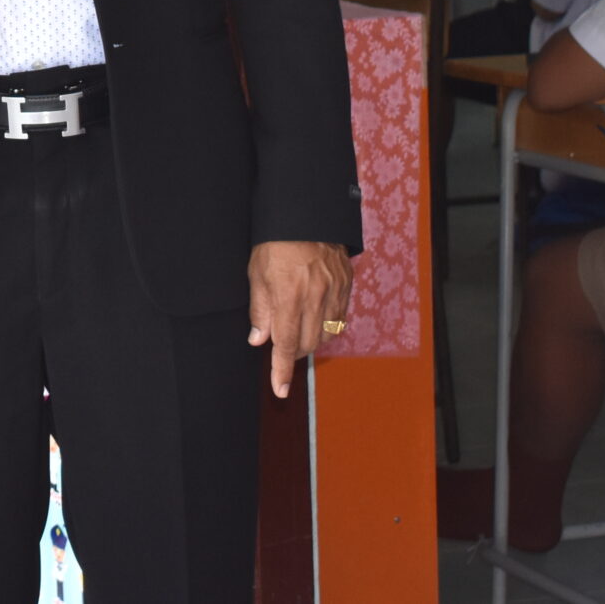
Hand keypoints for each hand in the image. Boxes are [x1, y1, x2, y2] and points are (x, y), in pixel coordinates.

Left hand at [247, 239, 352, 398]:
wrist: (306, 214)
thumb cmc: (276, 242)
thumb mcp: (257, 273)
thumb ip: (260, 309)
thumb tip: (259, 340)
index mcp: (289, 294)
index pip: (286, 343)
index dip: (282, 370)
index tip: (280, 390)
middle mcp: (316, 296)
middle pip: (308, 343)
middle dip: (293, 351)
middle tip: (281, 343)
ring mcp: (335, 291)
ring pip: (326, 334)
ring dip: (310, 339)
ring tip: (297, 327)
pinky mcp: (347, 285)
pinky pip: (339, 318)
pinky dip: (326, 325)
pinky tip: (315, 317)